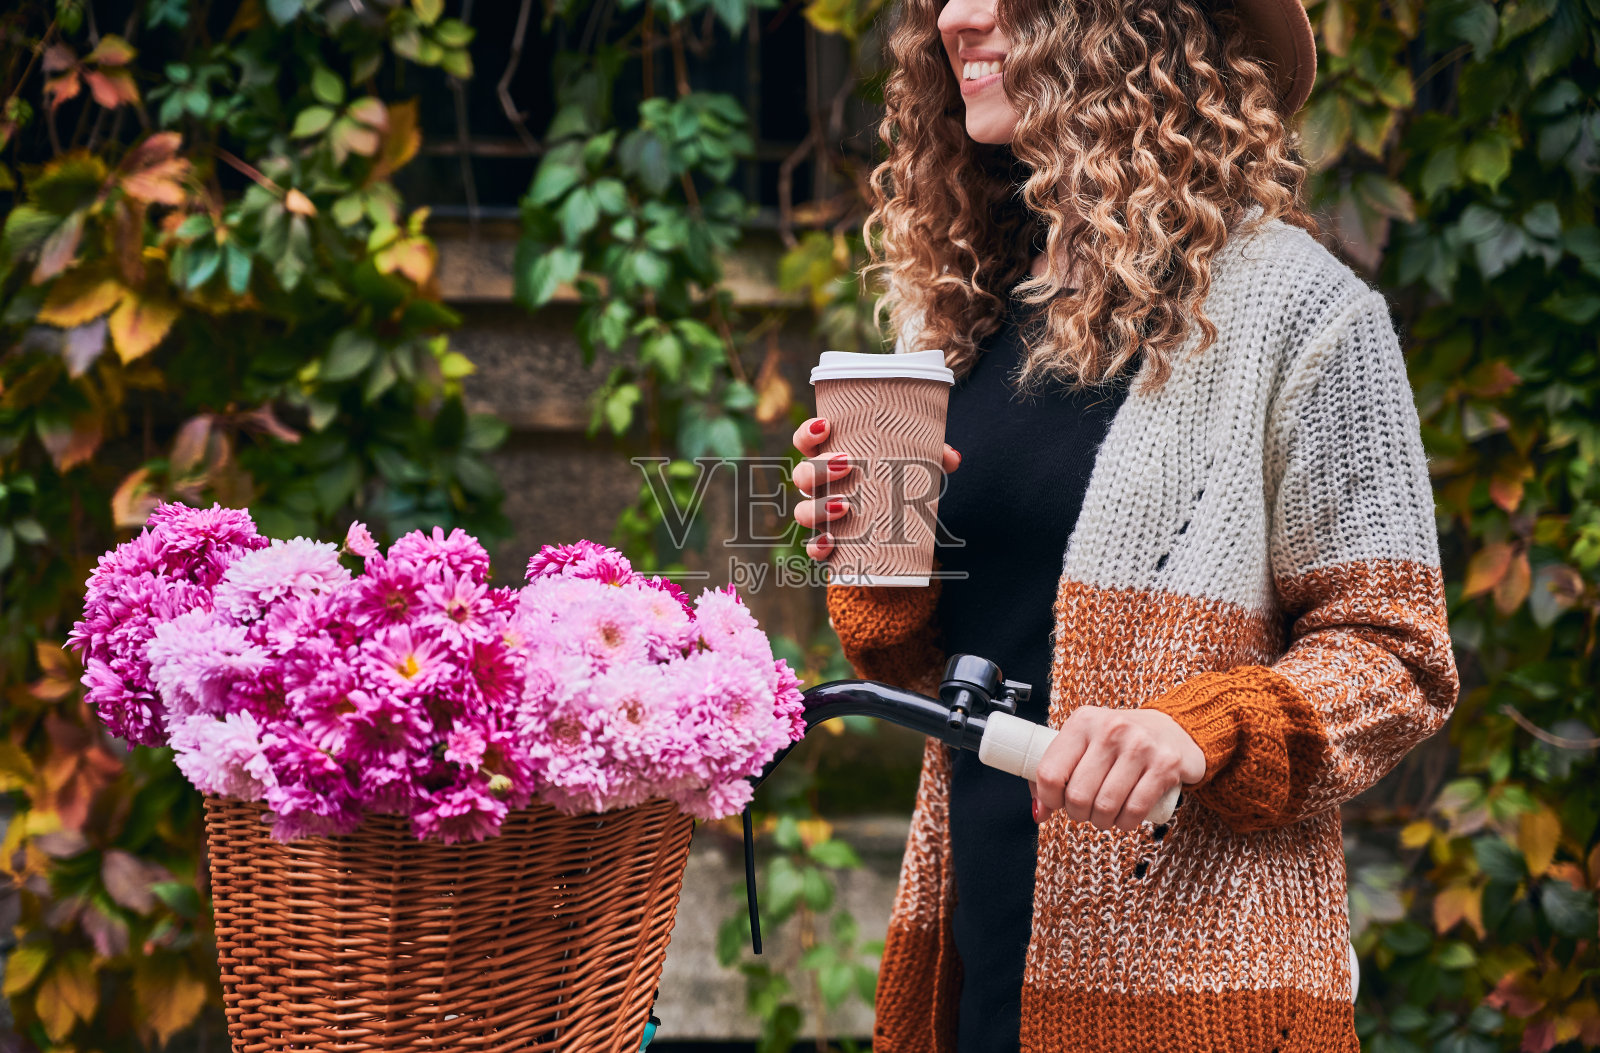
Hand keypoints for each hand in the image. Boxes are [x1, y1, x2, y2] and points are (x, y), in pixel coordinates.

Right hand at [791, 416, 959, 560]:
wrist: (896, 535)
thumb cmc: (896, 486)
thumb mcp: (913, 469)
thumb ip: (932, 458)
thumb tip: (952, 458)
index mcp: (831, 460)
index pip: (806, 443)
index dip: (808, 434)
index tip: (826, 426)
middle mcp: (819, 488)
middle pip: (802, 475)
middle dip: (819, 469)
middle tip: (848, 463)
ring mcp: (820, 517)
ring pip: (802, 511)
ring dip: (818, 507)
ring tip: (845, 505)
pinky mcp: (828, 545)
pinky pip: (813, 548)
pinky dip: (817, 546)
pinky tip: (830, 542)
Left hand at [1029, 707, 1204, 830]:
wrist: (1174, 729)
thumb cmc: (1121, 741)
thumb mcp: (1084, 744)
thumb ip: (1057, 773)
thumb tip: (1040, 813)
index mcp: (1082, 721)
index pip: (1049, 772)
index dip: (1049, 798)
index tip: (1058, 802)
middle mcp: (1110, 729)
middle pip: (1077, 795)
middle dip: (1078, 813)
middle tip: (1086, 811)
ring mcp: (1140, 745)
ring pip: (1104, 806)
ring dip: (1101, 821)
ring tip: (1105, 815)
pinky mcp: (1165, 765)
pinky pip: (1134, 810)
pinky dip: (1125, 823)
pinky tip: (1124, 818)